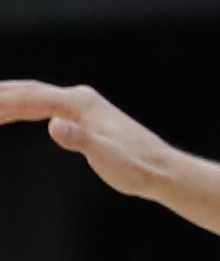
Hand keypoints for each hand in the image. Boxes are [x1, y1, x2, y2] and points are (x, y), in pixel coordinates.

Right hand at [0, 78, 175, 196]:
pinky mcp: (86, 117)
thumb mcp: (104, 155)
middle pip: (29, 90)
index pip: (30, 97)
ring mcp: (83, 106)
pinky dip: (24, 107)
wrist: (162, 170)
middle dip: (0, 95)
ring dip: (9, 99)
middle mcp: (80, 98)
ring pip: (36, 96)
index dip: (1, 103)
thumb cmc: (135, 166)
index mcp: (80, 103)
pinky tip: (15, 113)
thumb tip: (54, 125)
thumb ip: (78, 139)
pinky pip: (45, 106)